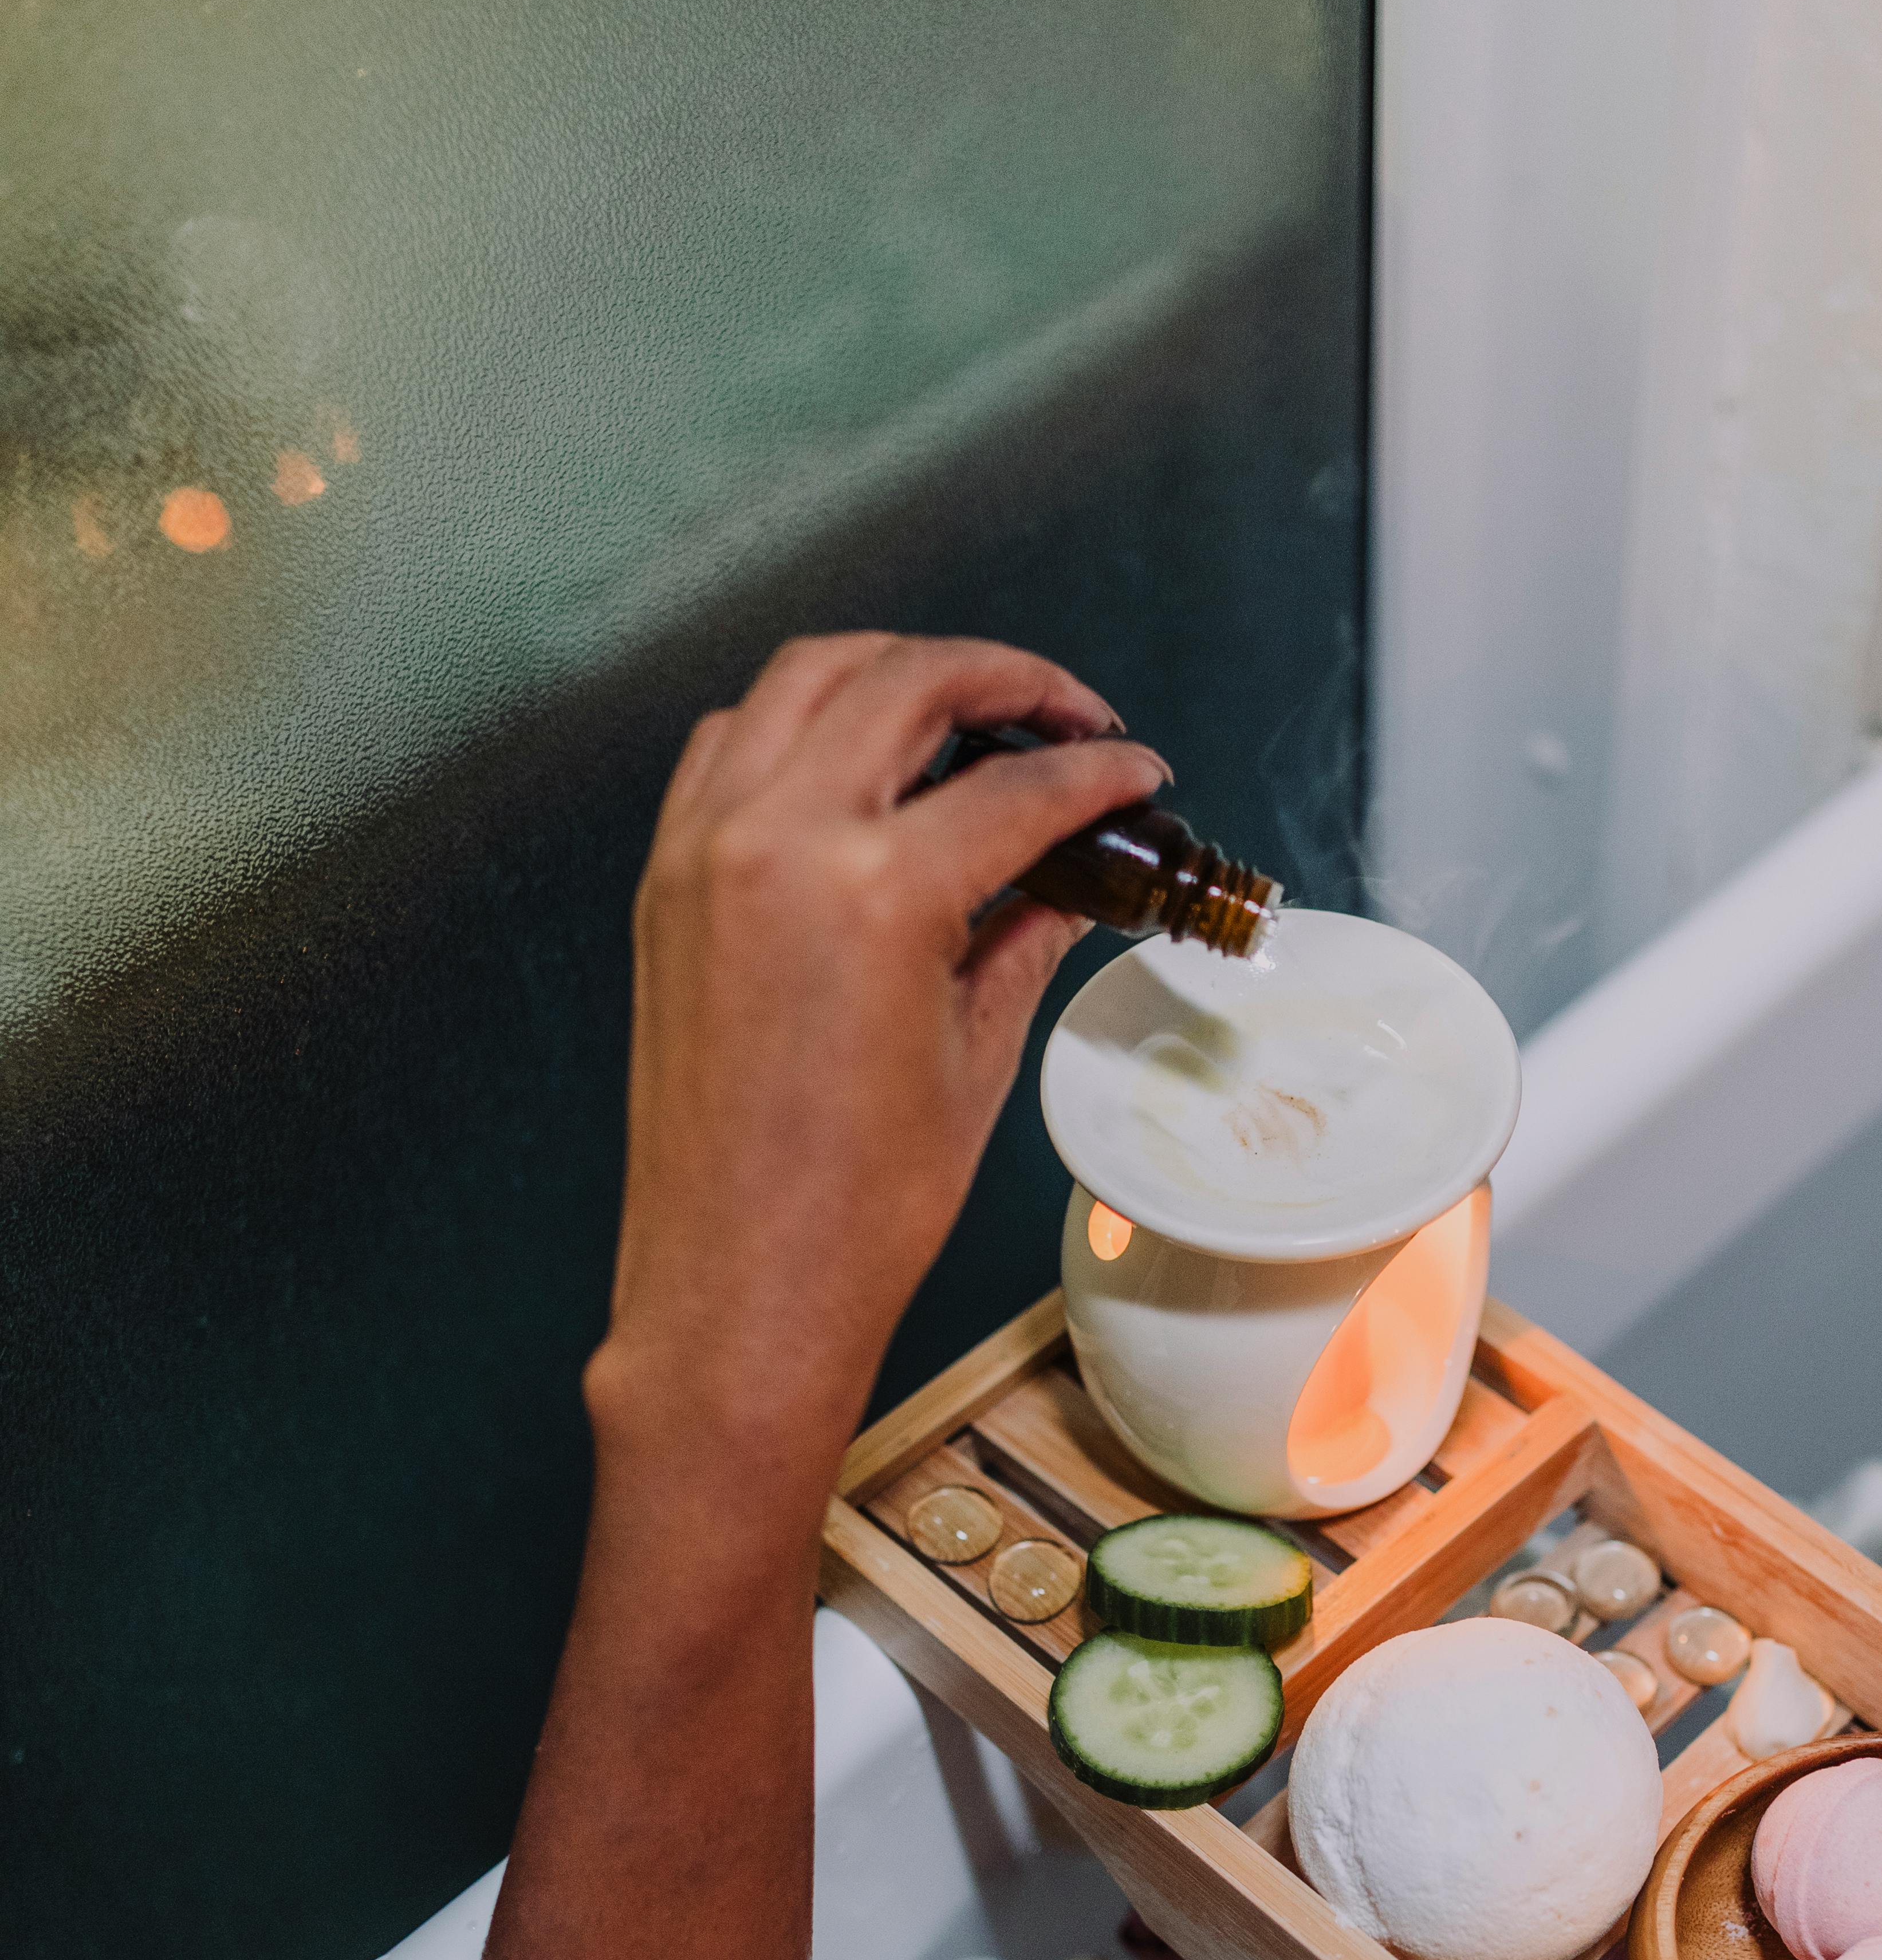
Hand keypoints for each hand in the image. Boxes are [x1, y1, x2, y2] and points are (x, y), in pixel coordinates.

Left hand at [591, 632, 1168, 1537]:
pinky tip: (854, 762)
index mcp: (875, 888)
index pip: (1015, 785)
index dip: (1096, 770)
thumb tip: (1062, 883)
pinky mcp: (667, 882)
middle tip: (1066, 711)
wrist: (738, 1288)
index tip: (1136, 771)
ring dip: (894, 671)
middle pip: (905, 680)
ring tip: (965, 709)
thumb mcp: (973, 1058)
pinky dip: (797, 725)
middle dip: (1004, 676)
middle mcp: (778, 840)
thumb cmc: (853, 1209)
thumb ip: (1021, 939)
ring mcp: (707, 850)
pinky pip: (728, 745)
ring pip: (805, 680)